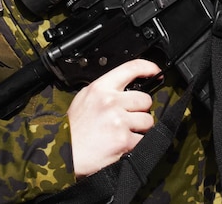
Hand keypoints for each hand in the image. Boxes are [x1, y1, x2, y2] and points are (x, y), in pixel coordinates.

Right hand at [67, 58, 160, 177]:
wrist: (65, 153)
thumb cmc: (74, 127)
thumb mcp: (84, 98)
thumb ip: (105, 89)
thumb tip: (126, 86)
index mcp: (100, 88)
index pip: (130, 68)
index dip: (148, 67)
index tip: (155, 71)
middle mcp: (111, 101)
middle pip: (145, 99)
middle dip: (141, 109)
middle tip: (129, 117)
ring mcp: (119, 121)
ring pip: (148, 120)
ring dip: (141, 128)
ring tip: (125, 132)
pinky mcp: (124, 140)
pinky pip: (144, 140)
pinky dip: (137, 144)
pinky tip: (123, 145)